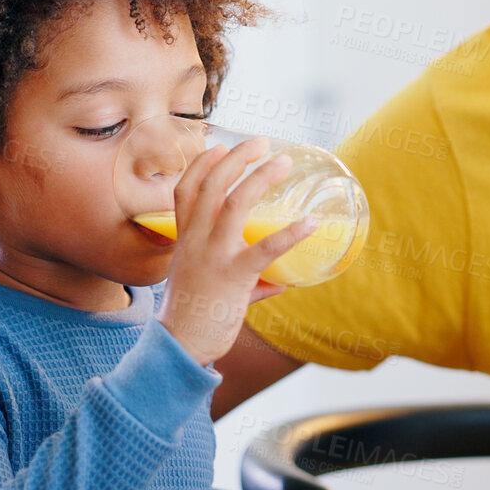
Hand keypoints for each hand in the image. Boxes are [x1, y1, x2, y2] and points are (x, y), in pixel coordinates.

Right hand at [157, 138, 314, 365]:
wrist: (179, 347)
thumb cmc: (193, 317)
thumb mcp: (207, 287)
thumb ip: (245, 279)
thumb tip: (278, 283)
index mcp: (184, 240)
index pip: (185, 190)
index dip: (201, 164)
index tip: (219, 145)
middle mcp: (195, 241)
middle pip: (212, 186)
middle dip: (238, 158)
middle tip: (263, 142)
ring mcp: (212, 256)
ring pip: (235, 203)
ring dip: (261, 177)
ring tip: (283, 163)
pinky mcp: (233, 276)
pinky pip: (265, 249)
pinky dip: (291, 234)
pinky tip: (311, 223)